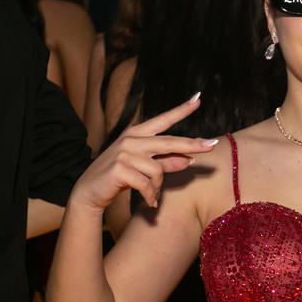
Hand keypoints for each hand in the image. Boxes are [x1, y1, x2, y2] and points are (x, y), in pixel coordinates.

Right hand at [70, 94, 218, 210]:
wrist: (89, 192)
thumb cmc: (118, 177)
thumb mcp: (143, 167)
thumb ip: (166, 162)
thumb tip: (189, 160)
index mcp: (137, 134)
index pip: (163, 120)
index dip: (181, 110)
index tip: (198, 98)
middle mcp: (131, 139)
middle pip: (168, 142)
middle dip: (191, 145)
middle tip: (211, 145)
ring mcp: (124, 152)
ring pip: (158, 170)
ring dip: (158, 187)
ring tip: (152, 196)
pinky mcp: (120, 168)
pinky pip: (147, 184)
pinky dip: (151, 195)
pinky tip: (150, 202)